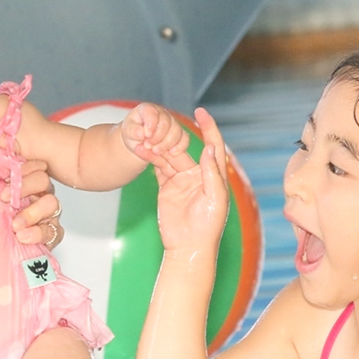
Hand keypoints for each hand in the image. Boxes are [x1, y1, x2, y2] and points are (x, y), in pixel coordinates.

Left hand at [2, 159, 64, 246]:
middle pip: (43, 180)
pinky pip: (54, 231)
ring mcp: (45, 213)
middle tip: (4, 199)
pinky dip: (39, 234)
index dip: (23, 168)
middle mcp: (37, 194)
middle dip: (25, 188)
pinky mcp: (48, 234)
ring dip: (32, 213)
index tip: (4, 178)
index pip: (33, 164)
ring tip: (14, 225)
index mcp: (24, 180)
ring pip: (51, 204)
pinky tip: (23, 237)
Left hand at [122, 102, 188, 161]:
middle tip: (148, 146)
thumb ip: (132, 130)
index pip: (152, 113)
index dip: (150, 125)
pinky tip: (171, 153)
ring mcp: (172, 123)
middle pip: (166, 123)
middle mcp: (162, 114)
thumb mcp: (127, 131)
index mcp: (148, 109)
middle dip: (157, 137)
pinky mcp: (179, 134)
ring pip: (176, 131)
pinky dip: (179, 147)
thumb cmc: (133, 133)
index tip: (145, 135)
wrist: (139, 142)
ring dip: (166, 144)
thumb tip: (141, 133)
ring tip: (155, 151)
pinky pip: (185, 138)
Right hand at [152, 107, 228, 254]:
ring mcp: (181, 181)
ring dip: (159, 147)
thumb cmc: (207, 226)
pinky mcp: (167, 188)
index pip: (212, 146)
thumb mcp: (215, 199)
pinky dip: (151, 159)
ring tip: (146, 137)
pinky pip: (159, 169)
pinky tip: (142, 150)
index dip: (209, 128)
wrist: (188, 247)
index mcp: (214, 175)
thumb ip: (212, 174)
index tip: (201, 112)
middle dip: (174, 136)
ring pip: (169, 157)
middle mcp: (198, 175)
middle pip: (186, 149)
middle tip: (161, 124)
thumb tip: (209, 149)